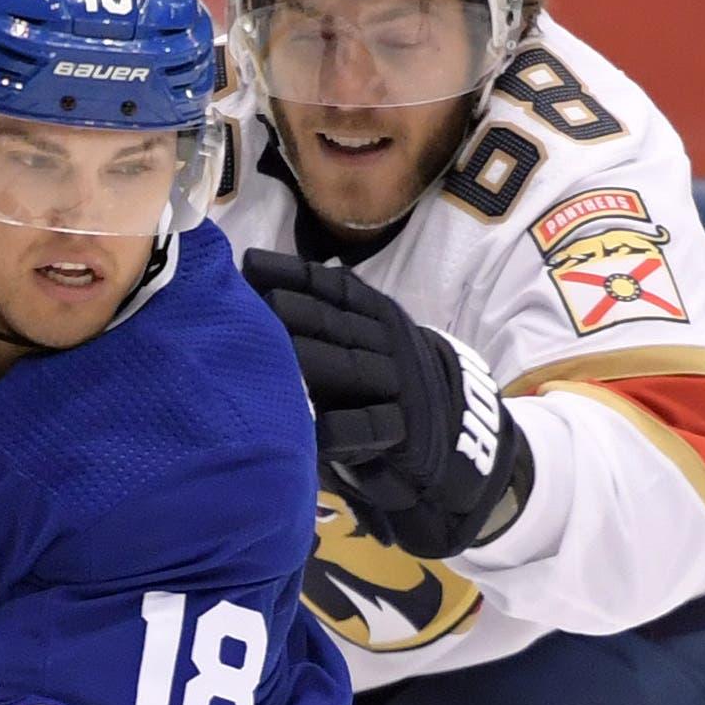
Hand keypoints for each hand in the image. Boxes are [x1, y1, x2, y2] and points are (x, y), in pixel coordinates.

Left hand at [244, 247, 534, 559]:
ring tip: (276, 354)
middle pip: (339, 324)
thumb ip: (323, 329)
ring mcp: (400, 387)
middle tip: (258, 303)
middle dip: (299, 311)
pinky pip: (373, 426)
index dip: (294, 275)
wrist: (454, 439)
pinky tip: (317, 432)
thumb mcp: (359, 352)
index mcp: (377, 318)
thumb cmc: (382, 394)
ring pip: (353, 368)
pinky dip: (346, 429)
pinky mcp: (406, 432)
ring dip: (315, 360)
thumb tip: (253, 297)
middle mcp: (389, 344)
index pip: (335, 290)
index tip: (250, 264)